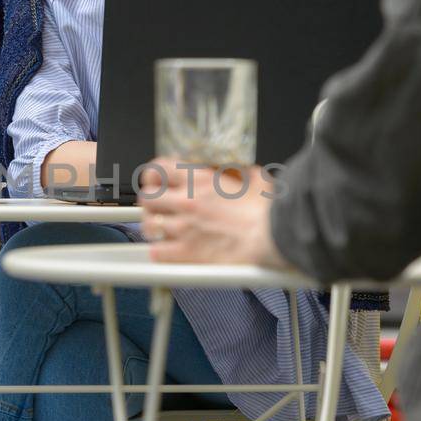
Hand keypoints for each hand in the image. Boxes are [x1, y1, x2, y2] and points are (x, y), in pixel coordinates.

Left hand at [138, 158, 287, 267]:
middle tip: (157, 208)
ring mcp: (184, 227)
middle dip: (149, 203)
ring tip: (160, 231)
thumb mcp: (258, 180)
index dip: (153, 175)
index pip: (159, 168)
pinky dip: (159, 252)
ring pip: (148, 225)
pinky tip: (167, 251)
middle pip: (147, 197)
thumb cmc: (268, 213)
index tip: (155, 181)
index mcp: (201, 180)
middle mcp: (187, 201)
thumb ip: (246, 174)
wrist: (273, 237)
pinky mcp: (186, 252)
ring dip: (152, 228)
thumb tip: (249, 172)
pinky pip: (157, 252)